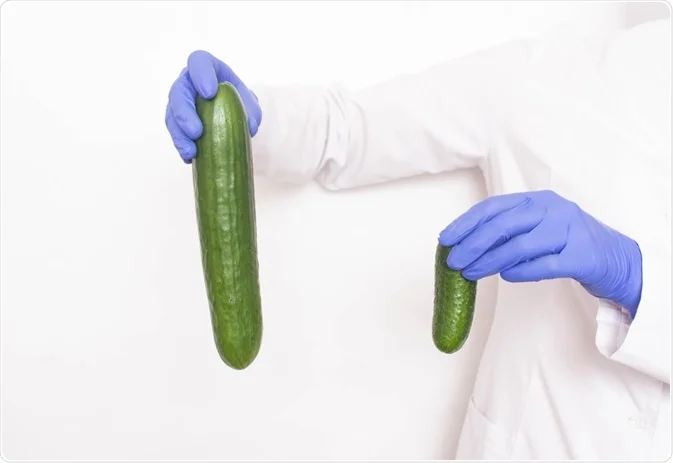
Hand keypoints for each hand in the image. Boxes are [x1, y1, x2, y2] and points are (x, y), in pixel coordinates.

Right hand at [165, 50, 261, 162]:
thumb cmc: (238, 100)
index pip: (199, 62)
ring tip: (191, 151)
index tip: (210, 93)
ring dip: (180, 135)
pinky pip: (174, 132)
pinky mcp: (177, 122)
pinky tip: (189, 157)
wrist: (230, 113)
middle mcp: (188, 82)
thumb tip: (249, 126)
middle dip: (185, 113)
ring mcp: (180, 102)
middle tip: (196, 132)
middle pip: (178, 92)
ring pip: (171, 115)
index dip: (200, 75)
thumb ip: (251, 110)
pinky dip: (181, 145)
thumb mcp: (250, 102)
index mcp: (207, 68)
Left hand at [438, 190, 642, 317]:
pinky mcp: (581, 256)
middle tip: (454, 261)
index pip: (494, 207)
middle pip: (503, 225)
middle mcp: (553, 210)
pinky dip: (520, 271)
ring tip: (471, 273)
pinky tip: (505, 277)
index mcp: (537, 200)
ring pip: (520, 246)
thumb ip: (508, 231)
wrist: (617, 258)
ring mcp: (569, 231)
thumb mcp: (537, 228)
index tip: (446, 239)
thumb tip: (464, 246)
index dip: (466, 223)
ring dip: (490, 261)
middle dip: (472, 244)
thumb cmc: (568, 244)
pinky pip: (544, 265)